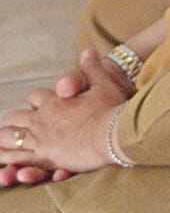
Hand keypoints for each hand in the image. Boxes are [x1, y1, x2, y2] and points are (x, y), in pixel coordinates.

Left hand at [0, 50, 131, 178]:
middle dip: (13, 120)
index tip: (40, 105)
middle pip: (15, 117)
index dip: (38, 100)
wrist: (115, 135)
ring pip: (8, 138)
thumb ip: (93, 68)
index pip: (36, 97)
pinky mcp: (43, 159)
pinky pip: (17, 158)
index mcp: (54, 101)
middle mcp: (42, 119)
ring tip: (1, 143)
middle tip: (14, 126)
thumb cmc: (112, 109)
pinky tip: (5, 163)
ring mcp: (40, 140)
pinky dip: (7, 158)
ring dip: (4, 139)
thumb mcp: (104, 85)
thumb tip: (88, 49)